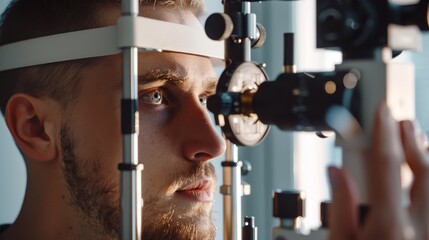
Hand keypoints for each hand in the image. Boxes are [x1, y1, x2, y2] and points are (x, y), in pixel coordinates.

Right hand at [328, 103, 428, 239]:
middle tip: (402, 122)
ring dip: (427, 158)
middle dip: (411, 142)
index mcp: (389, 226)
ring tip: (418, 141)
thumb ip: (340, 208)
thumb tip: (336, 173)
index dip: (384, 135)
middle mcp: (419, 228)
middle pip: (423, 172)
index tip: (382, 113)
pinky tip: (426, 170)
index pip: (387, 167)